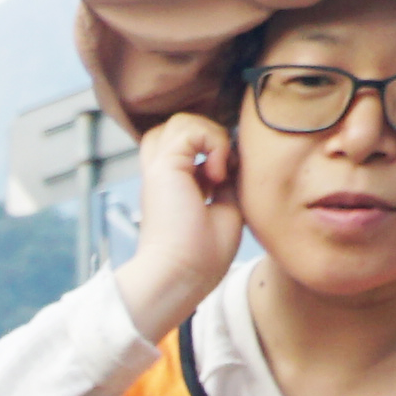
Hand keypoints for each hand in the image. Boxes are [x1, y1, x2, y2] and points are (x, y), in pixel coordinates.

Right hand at [116, 115, 241, 340]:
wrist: (182, 275)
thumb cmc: (202, 257)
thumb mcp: (227, 209)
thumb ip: (229, 182)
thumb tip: (234, 157)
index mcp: (174, 187)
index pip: (185, 147)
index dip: (210, 149)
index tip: (226, 179)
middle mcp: (163, 175)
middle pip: (175, 127)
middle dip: (205, 137)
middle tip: (220, 169)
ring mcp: (160, 169)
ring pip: (180, 120)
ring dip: (209, 136)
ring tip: (219, 171)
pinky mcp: (164, 167)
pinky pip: (190, 128)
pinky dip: (213, 142)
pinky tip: (217, 174)